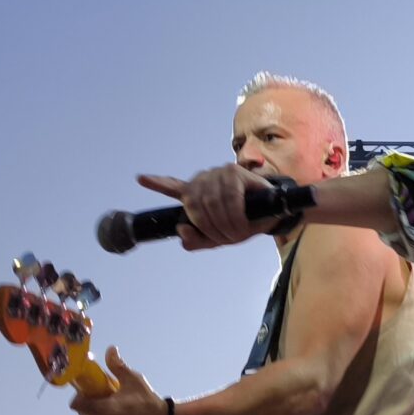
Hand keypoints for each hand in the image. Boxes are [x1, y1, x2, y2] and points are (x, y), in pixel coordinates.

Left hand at [71, 348, 167, 414]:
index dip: (81, 394)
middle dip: (89, 401)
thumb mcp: (133, 380)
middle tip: (105, 396)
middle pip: (82, 410)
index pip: (76, 404)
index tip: (92, 389)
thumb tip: (110, 349)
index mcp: (104, 411)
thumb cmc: (147, 401)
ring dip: (94, 411)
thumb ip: (118, 366)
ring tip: (112, 406)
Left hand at [140, 166, 262, 247]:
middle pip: (196, 207)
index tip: (141, 178)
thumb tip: (181, 230)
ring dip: (226, 224)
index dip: (157, 182)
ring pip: (213, 204)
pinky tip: (239, 209)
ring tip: (238, 232)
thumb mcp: (217, 239)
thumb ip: (196, 240)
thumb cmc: (243, 223)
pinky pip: (230, 196)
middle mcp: (203, 180)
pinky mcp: (236, 174)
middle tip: (228, 238)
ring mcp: (218, 174)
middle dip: (212, 229)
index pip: (173, 186)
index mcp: (195, 193)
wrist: (272, 215)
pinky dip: (234, 211)